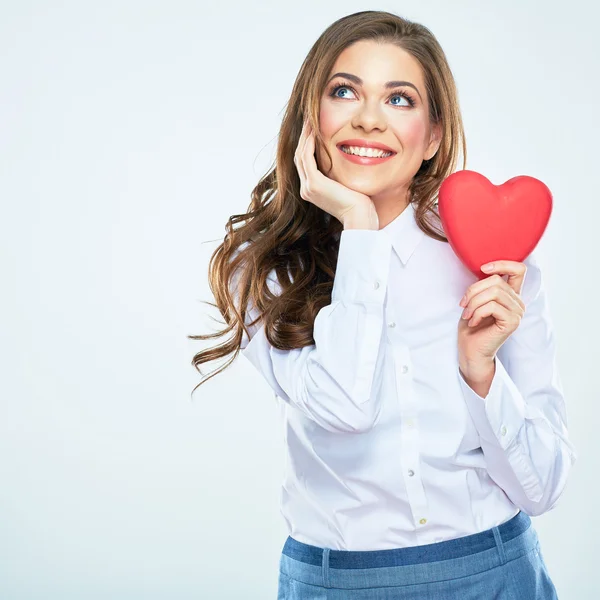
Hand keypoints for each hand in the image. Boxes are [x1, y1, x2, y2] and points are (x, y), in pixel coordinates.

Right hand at [294, 119, 377, 227]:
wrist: (360, 217)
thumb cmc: (359, 203)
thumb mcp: (345, 185)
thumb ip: (339, 173)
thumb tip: (346, 157)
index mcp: (311, 190)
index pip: (305, 163)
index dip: (306, 144)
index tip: (312, 128)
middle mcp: (306, 189)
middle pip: (299, 157)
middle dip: (303, 137)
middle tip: (308, 119)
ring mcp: (308, 187)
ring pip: (300, 155)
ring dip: (304, 136)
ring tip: (309, 120)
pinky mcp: (314, 184)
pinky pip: (307, 158)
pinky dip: (308, 143)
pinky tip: (313, 131)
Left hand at [457, 260, 526, 377]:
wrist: (470, 350)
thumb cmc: (471, 325)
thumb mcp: (476, 299)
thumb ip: (484, 286)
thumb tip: (483, 269)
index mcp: (511, 294)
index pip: (519, 269)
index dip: (502, 263)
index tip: (483, 269)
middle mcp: (518, 302)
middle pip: (496, 281)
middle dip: (473, 291)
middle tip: (463, 304)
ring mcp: (517, 312)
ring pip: (494, 293)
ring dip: (474, 303)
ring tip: (467, 314)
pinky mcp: (512, 322)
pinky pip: (492, 306)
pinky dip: (477, 312)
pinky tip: (473, 321)